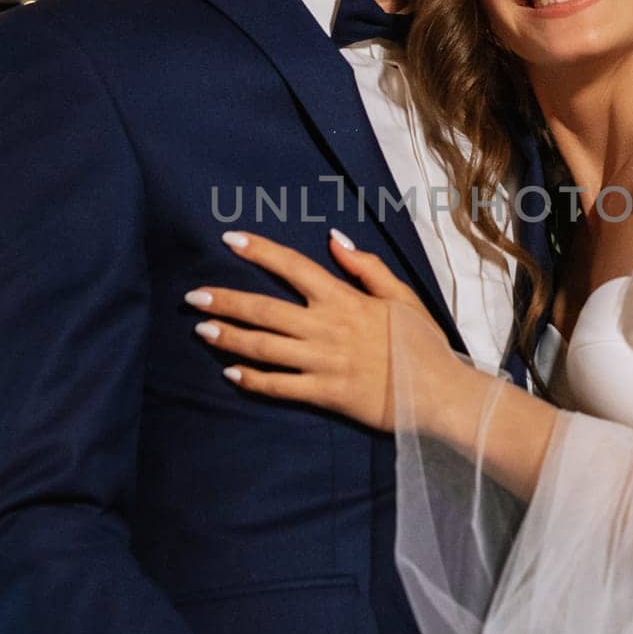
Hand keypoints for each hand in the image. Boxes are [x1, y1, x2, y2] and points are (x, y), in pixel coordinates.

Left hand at [186, 229, 452, 429]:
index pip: (294, 266)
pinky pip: (279, 386)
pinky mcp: (324, 394)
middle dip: (225, 300)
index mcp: (344, 299)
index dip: (260, 251)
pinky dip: (252, 380)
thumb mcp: (401, 296)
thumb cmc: (422, 344)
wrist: (439, 393)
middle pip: (265, 309)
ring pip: (263, 347)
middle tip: (193, 296)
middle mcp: (327, 328)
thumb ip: (366, 267)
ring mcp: (322, 362)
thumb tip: (334, 240)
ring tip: (201, 329)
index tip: (230, 239)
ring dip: (229, 338)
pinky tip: (231, 374)